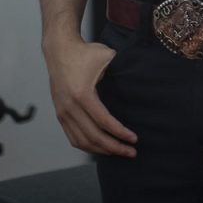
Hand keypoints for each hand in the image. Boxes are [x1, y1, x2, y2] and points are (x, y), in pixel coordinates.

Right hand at [45, 36, 137, 156]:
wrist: (60, 49)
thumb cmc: (85, 53)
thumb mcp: (107, 57)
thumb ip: (123, 69)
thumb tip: (142, 80)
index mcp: (82, 94)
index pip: (104, 122)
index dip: (120, 133)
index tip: (134, 139)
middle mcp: (70, 107)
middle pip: (93, 137)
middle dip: (114, 147)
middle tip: (131, 152)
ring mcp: (63, 112)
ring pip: (82, 141)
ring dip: (102, 150)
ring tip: (119, 151)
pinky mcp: (60, 114)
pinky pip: (73, 137)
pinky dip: (88, 146)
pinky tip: (102, 147)